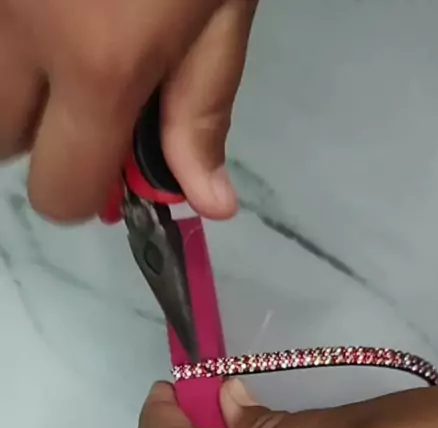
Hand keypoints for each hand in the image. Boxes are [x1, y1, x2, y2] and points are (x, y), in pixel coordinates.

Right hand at [0, 0, 256, 219]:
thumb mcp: (221, 11)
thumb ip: (203, 109)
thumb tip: (208, 203)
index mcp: (98, 65)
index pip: (59, 192)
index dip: (87, 193)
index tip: (111, 163)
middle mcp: (23, 35)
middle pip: (2, 145)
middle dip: (41, 141)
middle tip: (83, 98)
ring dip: (20, 91)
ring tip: (70, 48)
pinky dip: (14, 43)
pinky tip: (60, 14)